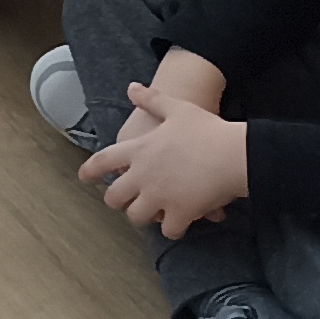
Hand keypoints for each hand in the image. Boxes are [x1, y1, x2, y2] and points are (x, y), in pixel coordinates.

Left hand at [87, 84, 248, 236]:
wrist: (235, 153)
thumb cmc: (207, 129)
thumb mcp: (178, 108)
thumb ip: (152, 100)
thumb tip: (132, 87)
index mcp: (138, 150)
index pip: (102, 162)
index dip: (90, 171)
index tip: (84, 178)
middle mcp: (142, 175)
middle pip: (115, 197)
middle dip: (118, 201)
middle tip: (126, 202)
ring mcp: (159, 196)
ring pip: (137, 217)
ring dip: (144, 217)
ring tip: (152, 214)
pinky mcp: (179, 213)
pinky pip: (168, 230)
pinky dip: (173, 229)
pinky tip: (178, 225)